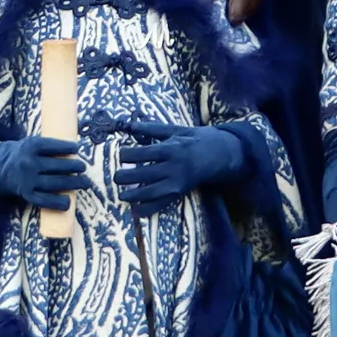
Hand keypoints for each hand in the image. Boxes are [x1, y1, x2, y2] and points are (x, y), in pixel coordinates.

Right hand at [0, 136, 84, 207]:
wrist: (1, 168)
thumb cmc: (25, 155)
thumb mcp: (32, 144)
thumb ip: (50, 147)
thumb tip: (77, 151)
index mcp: (30, 147)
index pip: (52, 146)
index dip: (67, 147)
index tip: (76, 149)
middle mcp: (29, 163)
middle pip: (57, 166)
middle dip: (74, 167)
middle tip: (83, 167)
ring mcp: (27, 180)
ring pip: (54, 183)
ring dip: (73, 183)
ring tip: (85, 182)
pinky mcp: (26, 194)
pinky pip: (44, 200)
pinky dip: (57, 202)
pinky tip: (68, 202)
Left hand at [116, 123, 250, 206]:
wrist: (220, 154)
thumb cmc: (196, 139)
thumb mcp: (176, 130)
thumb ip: (152, 129)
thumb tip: (130, 125)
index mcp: (172, 149)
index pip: (144, 153)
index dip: (128, 154)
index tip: (120, 154)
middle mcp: (174, 167)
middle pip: (145, 174)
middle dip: (127, 177)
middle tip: (115, 177)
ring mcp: (178, 182)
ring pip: (152, 192)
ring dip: (134, 195)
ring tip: (121, 195)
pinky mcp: (181, 192)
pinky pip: (163, 204)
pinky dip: (149, 209)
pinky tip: (137, 211)